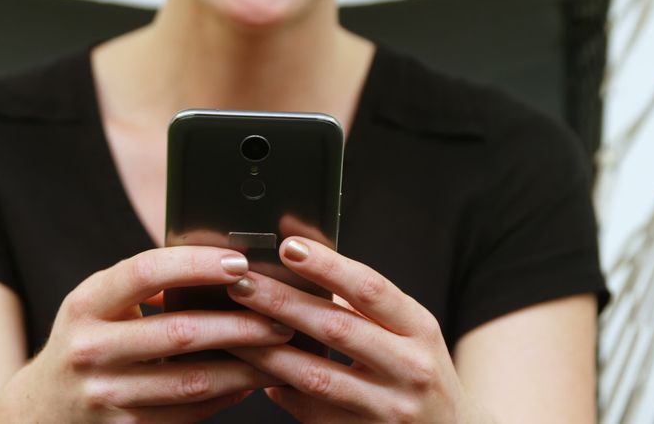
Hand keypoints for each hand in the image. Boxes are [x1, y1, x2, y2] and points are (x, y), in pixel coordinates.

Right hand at [0, 246, 294, 422]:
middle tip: (283, 315)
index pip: (145, 272)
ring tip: (281, 350)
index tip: (240, 261)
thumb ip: (146, 283)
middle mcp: (91, 350)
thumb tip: (223, 264)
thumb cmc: (86, 340)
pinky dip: (226, 396)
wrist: (40, 410)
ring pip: (192, 382)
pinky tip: (251, 380)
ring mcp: (106, 396)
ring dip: (245, 367)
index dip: (196, 265)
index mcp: (86, 304)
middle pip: (179, 333)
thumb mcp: (97, 304)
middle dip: (240, 324)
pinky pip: (189, 413)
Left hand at [224, 216, 490, 422]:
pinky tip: (256, 372)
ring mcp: (389, 408)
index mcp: (419, 328)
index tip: (288, 245)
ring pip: (317, 376)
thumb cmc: (418, 369)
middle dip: (282, 302)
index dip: (328, 266)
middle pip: (336, 329)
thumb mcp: (409, 330)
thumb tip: (301, 255)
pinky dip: (281, 390)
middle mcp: (410, 368)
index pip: (370, 289)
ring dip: (269, 350)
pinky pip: (313, 412)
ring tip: (234, 327)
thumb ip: (365, 302)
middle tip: (241, 282)